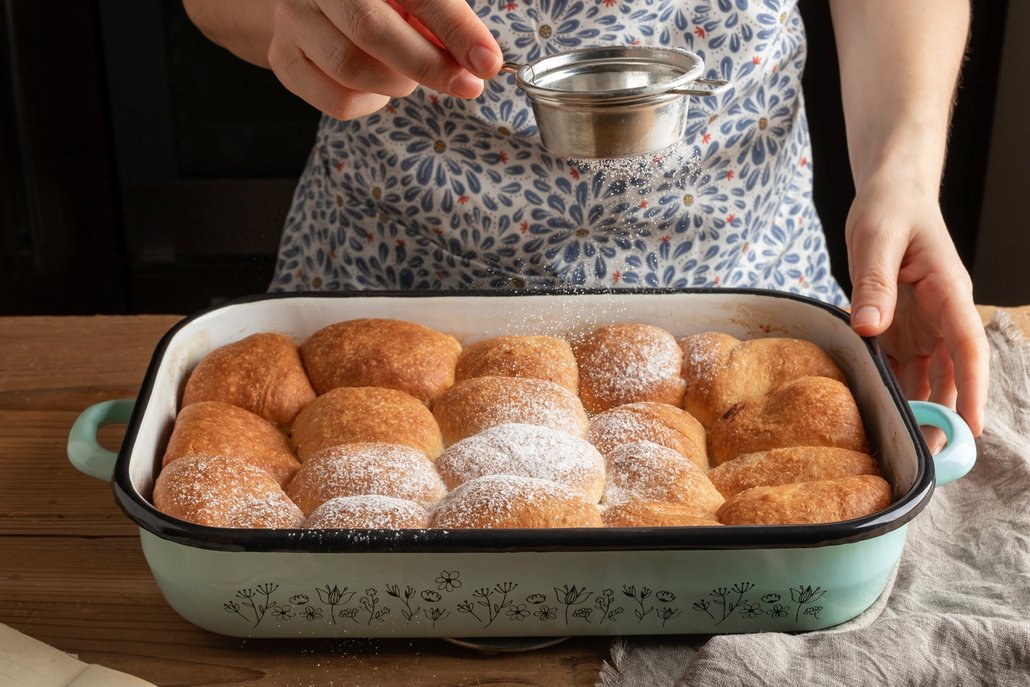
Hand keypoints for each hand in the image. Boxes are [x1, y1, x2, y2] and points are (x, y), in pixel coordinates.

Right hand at [266, 0, 501, 119]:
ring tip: (408, 75)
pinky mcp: (284, 59)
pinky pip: (336, 100)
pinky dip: (370, 103)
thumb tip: (479, 61)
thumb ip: (444, 23)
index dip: (456, 29)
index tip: (487, 62)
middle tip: (466, 85)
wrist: (318, 5)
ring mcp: (294, 20)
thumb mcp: (415, 1)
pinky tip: (376, 86)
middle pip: (371, 30)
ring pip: (351, 69)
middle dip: (428, 65)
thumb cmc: (381, 3)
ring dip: (396, 83)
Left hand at [845, 175, 988, 437]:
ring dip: (925, 409)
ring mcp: (924, 322)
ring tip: (914, 450)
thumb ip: (874, 284)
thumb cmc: (891, 208)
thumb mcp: (878, 240)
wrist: (889, 192)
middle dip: (947, 414)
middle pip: (953, 373)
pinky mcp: (902, 325)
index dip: (973, 389)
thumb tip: (869, 329)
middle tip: (935, 458)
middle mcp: (943, 313)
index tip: (972, 428)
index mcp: (948, 292)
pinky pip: (905, 365)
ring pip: (931, 375)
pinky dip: (901, 391)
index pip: (969, 347)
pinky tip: (889, 418)